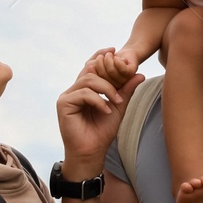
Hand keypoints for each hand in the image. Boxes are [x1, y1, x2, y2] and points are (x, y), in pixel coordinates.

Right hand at [56, 53, 143, 173]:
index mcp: (85, 89)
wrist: (92, 152)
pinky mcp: (63, 104)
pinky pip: (83, 93)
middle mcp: (74, 90)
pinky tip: (106, 110)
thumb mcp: (118, 107)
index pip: (91, 66)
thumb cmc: (103, 132)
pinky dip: (97, 100)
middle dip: (108, 74)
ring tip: (116, 101)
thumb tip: (140, 74)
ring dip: (106, 88)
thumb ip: (126, 91)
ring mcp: (67, 96)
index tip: (115, 50)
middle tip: (121, 84)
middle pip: (90, 69)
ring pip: (88, 79)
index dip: (100, 55)